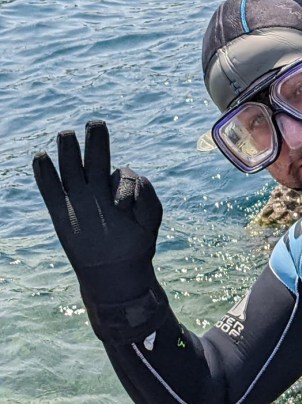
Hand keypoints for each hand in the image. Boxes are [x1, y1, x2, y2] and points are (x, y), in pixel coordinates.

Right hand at [33, 121, 162, 304]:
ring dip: (69, 151)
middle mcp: (98, 189)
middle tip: (96, 123)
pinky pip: (50, 188)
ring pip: (72, 168)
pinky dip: (45, 174)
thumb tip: (136, 180)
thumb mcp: (150, 220)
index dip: (124, 186)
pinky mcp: (61, 211)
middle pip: (95, 158)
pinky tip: (41, 158)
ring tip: (67, 135)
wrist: (115, 272)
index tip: (123, 209)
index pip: (122, 175)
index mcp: (120, 189)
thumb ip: (149, 198)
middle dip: (96, 140)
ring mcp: (79, 198)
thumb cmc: (136, 243)